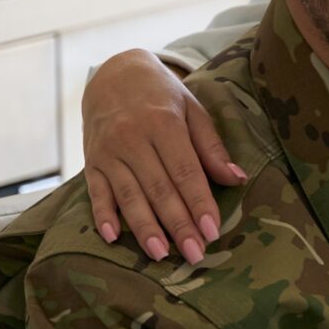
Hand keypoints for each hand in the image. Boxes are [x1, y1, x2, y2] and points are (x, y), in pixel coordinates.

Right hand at [82, 50, 243, 262]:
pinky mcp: (91, 161)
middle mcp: (132, 138)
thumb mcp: (192, 110)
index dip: (199, 203)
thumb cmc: (161, 96)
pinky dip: (102, 215)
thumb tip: (237, 178)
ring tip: (160, 254)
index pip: (185, 172)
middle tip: (195, 254)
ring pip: (128, 195)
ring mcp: (108, 151)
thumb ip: (211, 146)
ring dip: (144, 227)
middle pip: (159, 189)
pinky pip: (96, 192)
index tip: (213, 231)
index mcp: (163, 124)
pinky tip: (112, 237)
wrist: (114, 73)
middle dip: (178, 224)